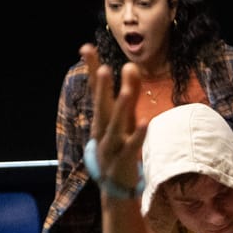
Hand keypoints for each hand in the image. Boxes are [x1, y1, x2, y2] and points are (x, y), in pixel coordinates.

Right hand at [85, 44, 146, 195]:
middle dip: (101, 87)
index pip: (96, 90)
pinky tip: (146, 123)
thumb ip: (129, 92)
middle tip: (102, 67)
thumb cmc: (120, 145)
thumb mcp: (125, 118)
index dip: (92, 69)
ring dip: (119, 108)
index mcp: (102, 117)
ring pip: (114, 125)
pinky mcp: (123, 160)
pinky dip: (138, 135)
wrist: (115, 185)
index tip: (86, 47)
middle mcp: (102, 129)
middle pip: (101, 105)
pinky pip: (131, 146)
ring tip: (124, 91)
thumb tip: (130, 65)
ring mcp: (111, 146)